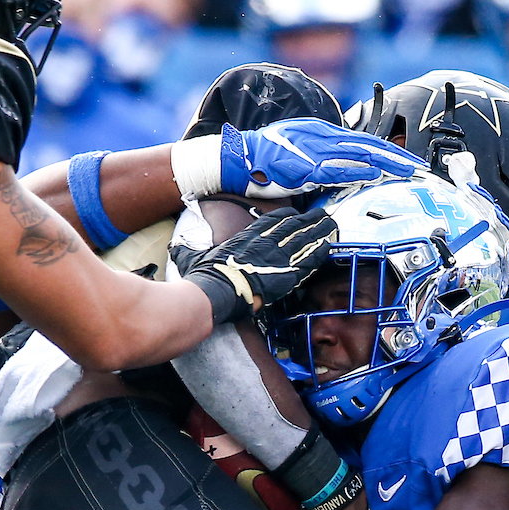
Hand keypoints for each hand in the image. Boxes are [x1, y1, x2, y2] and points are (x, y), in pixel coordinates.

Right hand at [170, 207, 335, 324]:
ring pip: (304, 239)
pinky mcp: (286, 274)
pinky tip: (331, 244)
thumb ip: (186, 249)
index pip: (270, 222)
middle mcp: (263, 243)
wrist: (213, 293)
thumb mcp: (190, 257)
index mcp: (245, 238)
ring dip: (319, 233)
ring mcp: (276, 257)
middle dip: (309, 222)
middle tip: (324, 217)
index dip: (286, 218)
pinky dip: (320, 251)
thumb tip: (175, 246)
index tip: (296, 216)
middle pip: (292, 227)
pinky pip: (308, 260)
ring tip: (333, 225)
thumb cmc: (202, 278)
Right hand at [220, 119, 423, 198]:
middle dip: (396, 155)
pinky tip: (379, 173)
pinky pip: (339, 168)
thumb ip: (318, 160)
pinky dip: (360, 170)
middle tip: (419, 167)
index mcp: (321, 133)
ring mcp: (315, 150)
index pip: (362, 141)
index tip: (407, 161)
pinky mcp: (306, 166)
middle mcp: (322, 137)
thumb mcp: (297, 155)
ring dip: (387, 162)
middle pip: (368, 145)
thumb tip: (336, 175)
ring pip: (360, 154)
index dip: (387, 150)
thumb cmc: (264, 162)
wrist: (237, 158)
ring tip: (409, 171)